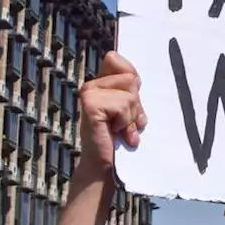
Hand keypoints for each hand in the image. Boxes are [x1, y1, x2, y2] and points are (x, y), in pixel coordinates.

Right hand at [78, 52, 146, 170]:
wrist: (105, 165)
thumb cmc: (120, 138)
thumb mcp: (130, 110)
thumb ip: (132, 91)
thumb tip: (135, 78)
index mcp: (100, 82)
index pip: (117, 59)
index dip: (131, 81)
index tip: (129, 104)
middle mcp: (91, 84)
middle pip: (130, 78)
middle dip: (134, 105)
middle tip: (125, 123)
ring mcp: (88, 93)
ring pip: (129, 94)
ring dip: (130, 117)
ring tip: (120, 130)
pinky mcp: (90, 104)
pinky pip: (122, 105)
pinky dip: (125, 123)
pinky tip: (115, 133)